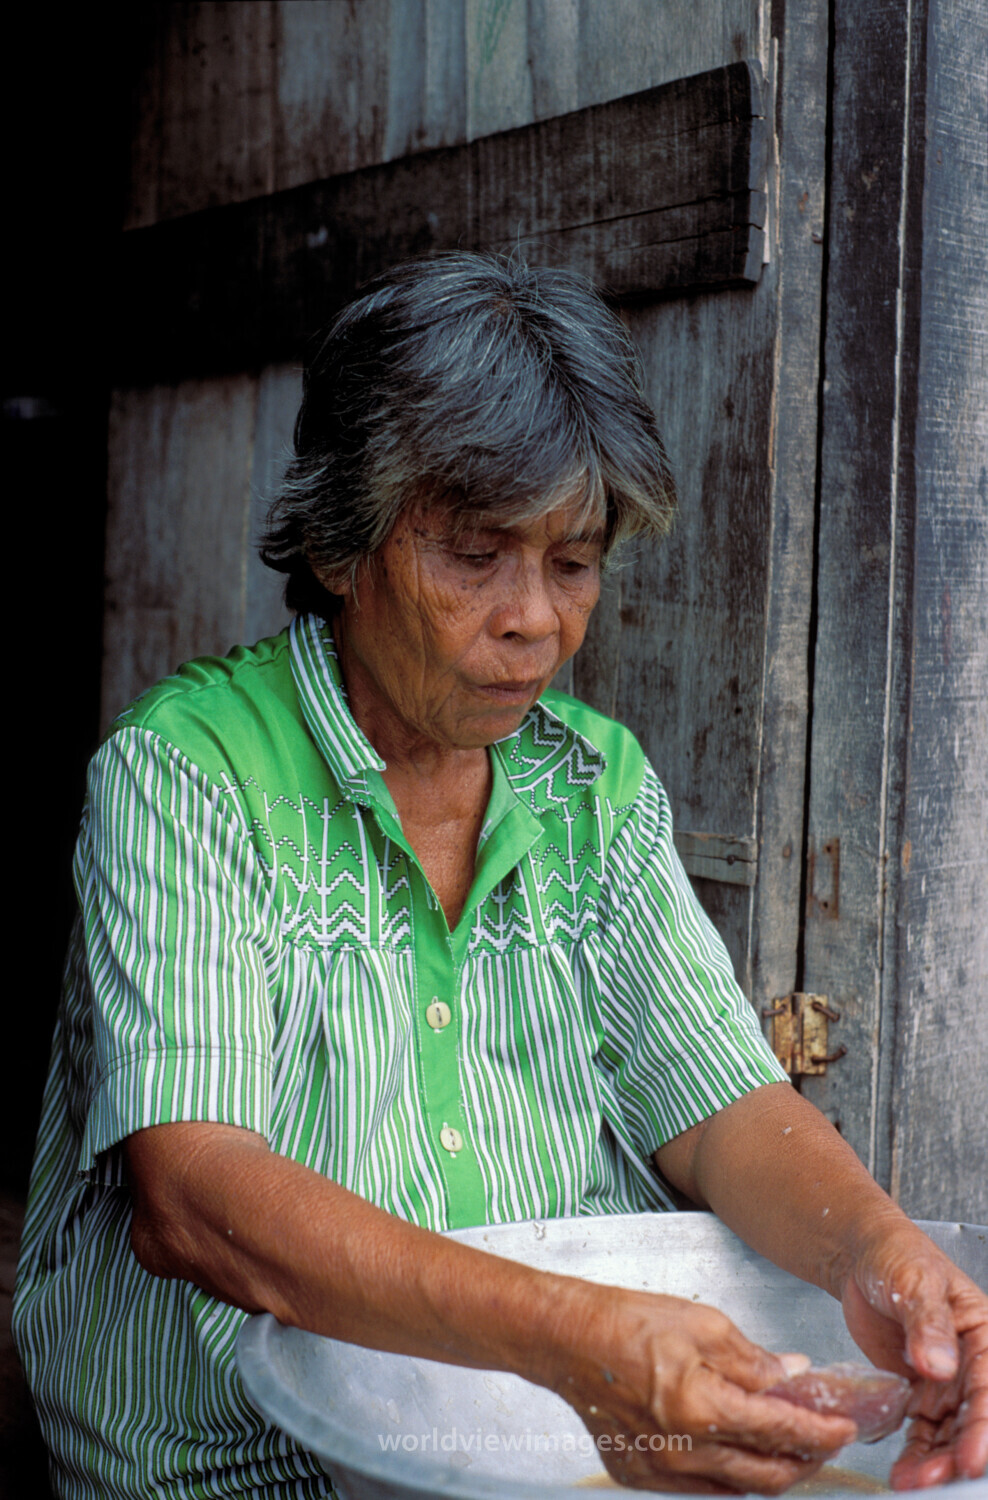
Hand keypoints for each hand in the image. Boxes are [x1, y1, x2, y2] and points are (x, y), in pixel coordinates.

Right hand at [546, 1284, 856, 1492]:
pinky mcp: (640, 1477)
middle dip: (804, 1462)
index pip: (782, 1433)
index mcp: (702, 1409)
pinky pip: (699, 1489)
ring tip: (786, 1448)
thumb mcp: (702, 1323)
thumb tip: (792, 1376)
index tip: (845, 1429)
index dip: (821, 1433)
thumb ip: (752, 1358)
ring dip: (769, 1473)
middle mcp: (684, 1453)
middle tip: (822, 1441)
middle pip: (766, 1476)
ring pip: (736, 1490)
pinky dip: (727, 1476)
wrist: (567, 1340)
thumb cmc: (628, 1322)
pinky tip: (735, 1453)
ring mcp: (660, 1472)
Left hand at [841, 1228, 987, 1488]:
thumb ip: (927, 1322)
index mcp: (982, 1334)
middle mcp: (970, 1364)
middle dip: (957, 1454)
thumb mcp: (913, 1279)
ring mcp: (945, 1382)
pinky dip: (914, 1453)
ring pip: (948, 1433)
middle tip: (933, 1479)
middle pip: (973, 1419)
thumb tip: (940, 1365)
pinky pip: (922, 1431)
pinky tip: (901, 1471)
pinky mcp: (918, 1392)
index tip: (971, 1458)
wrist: (859, 1255)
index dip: (984, 1426)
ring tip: (910, 1482)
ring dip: (935, 1461)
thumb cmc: (895, 1254)